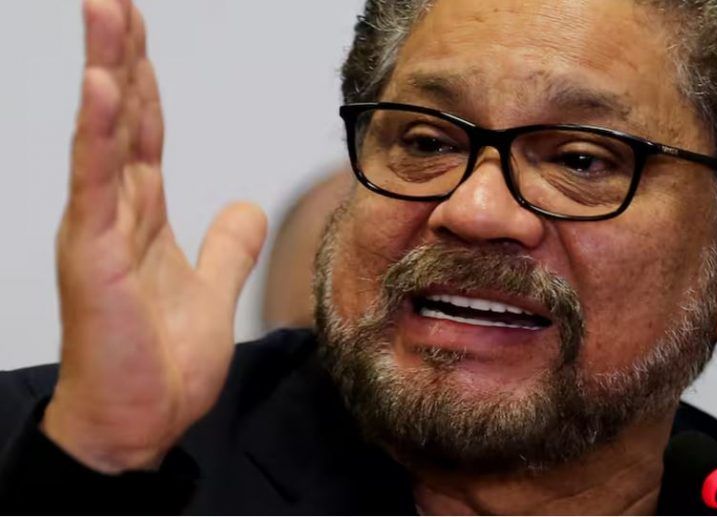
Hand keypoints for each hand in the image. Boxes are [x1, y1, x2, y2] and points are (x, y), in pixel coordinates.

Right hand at [42, 0, 266, 473]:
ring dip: (107, 71)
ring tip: (105, 13)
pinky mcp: (95, 257)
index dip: (145, 79)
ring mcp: (99, 231)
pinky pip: (97, 184)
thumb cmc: (157, 364)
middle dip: (121, 54)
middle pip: (122, 118)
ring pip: (104, 135)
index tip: (139, 29)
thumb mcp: (210, 291)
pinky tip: (106, 88)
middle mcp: (116, 213)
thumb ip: (226, 246)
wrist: (137, 425)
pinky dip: (101, 134)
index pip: (145, 132)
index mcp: (143, 217)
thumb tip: (243, 206)